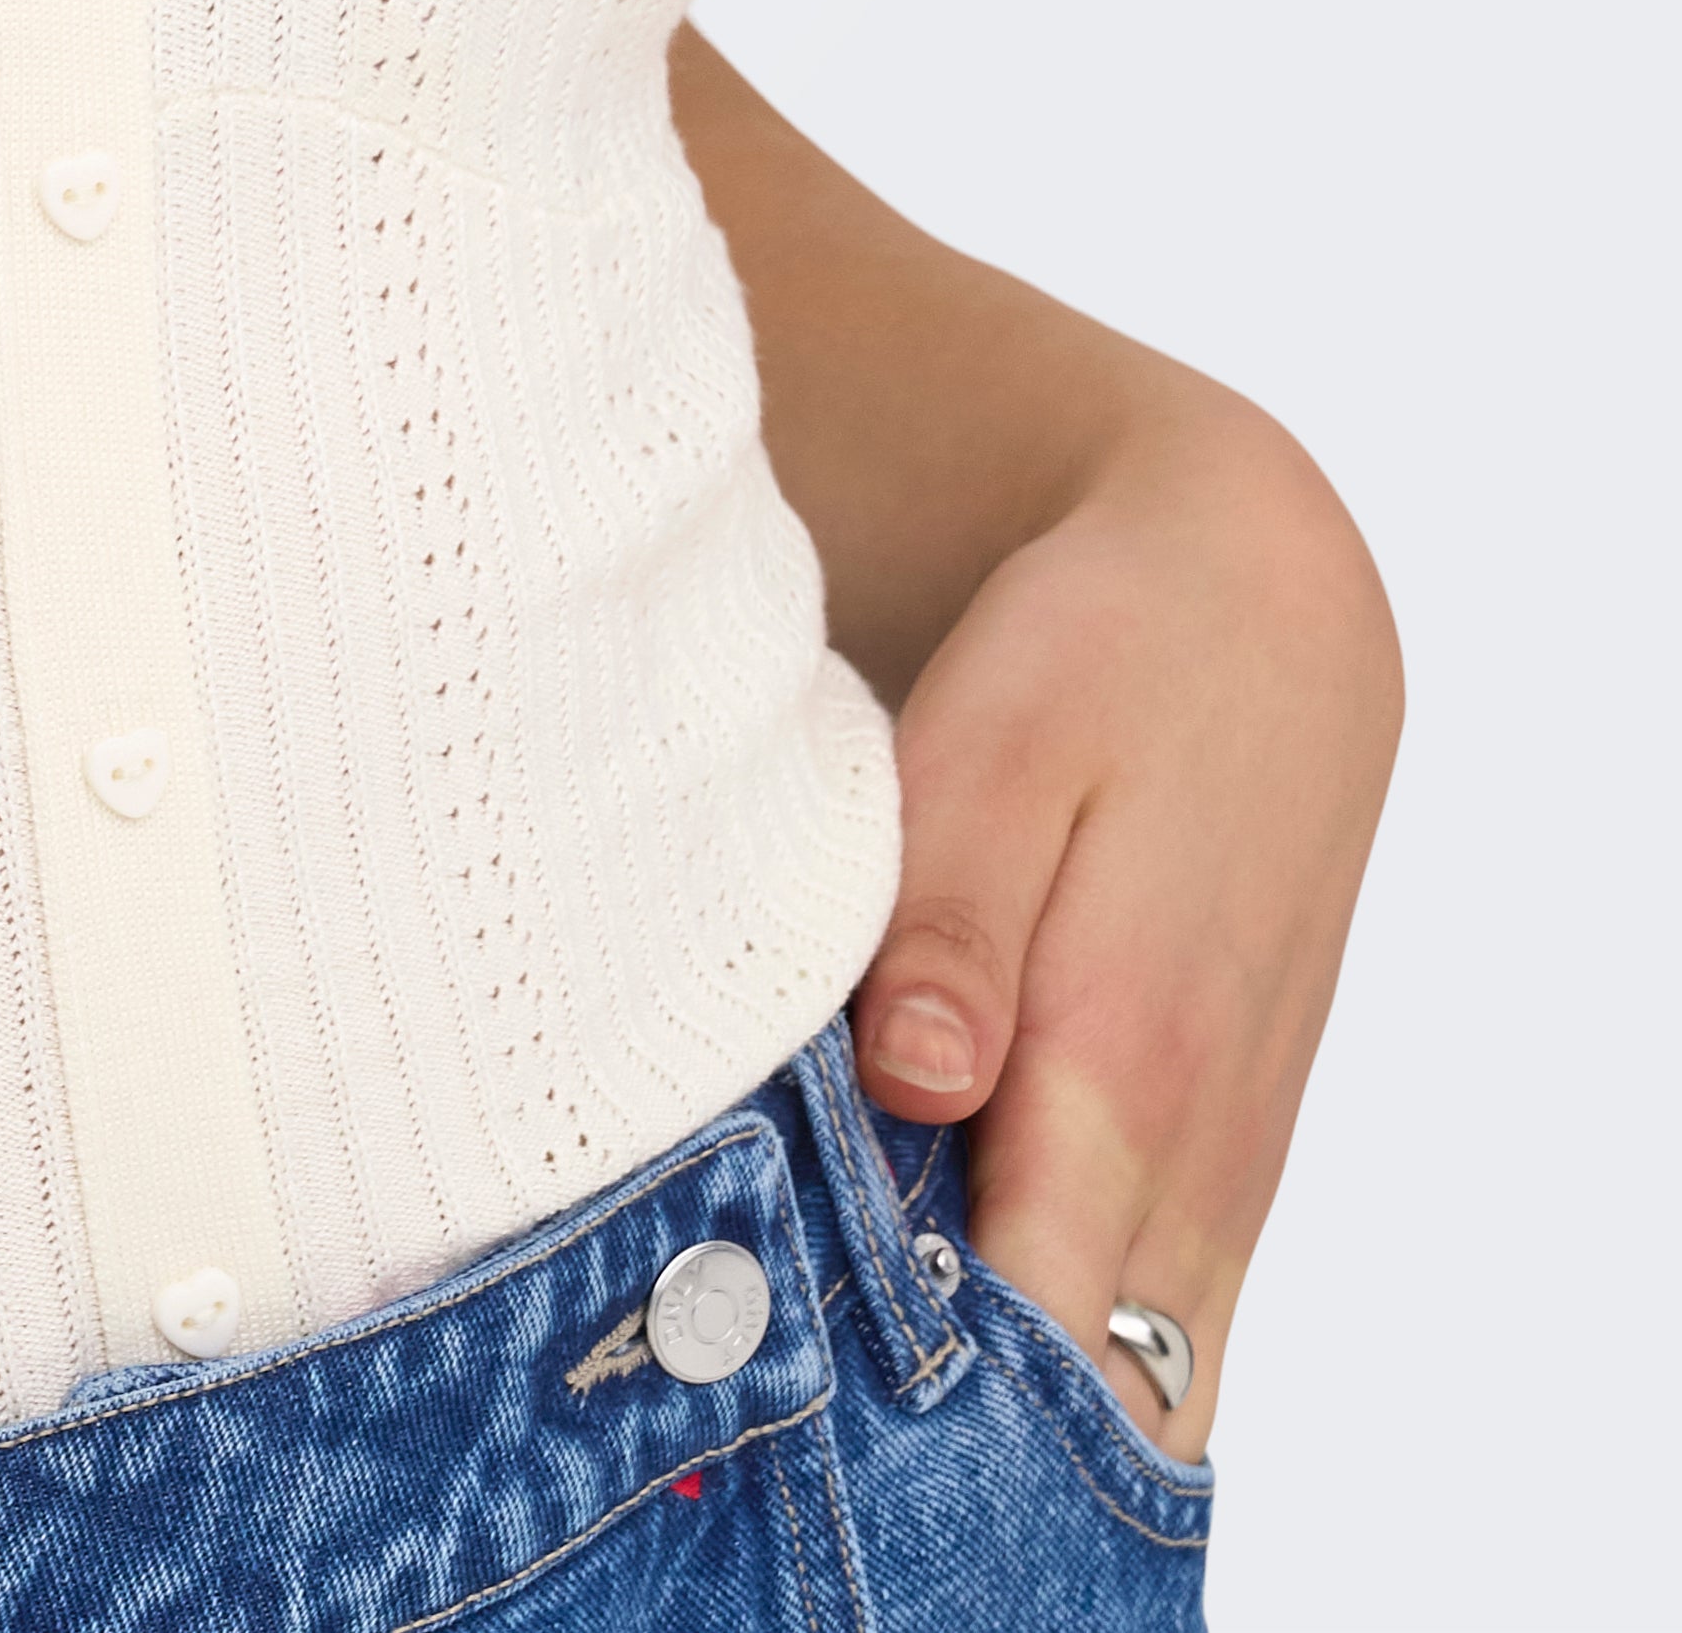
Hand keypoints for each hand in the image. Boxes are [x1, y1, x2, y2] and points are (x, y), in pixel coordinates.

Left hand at [849, 365, 1397, 1458]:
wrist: (1259, 609)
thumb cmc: (1103, 660)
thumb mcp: (1000, 743)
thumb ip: (953, 922)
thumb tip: (915, 1082)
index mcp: (1125, 1058)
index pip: (1038, 1320)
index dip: (914, 1385)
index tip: (771, 1358)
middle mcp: (1194, 1150)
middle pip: (1084, 1390)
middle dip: (940, 1419)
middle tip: (772, 1360)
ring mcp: (1225, 1172)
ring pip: (1135, 1379)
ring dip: (1005, 1400)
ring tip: (837, 1349)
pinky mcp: (1227, 1162)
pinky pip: (1161, 1320)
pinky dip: (1068, 1355)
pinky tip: (943, 1318)